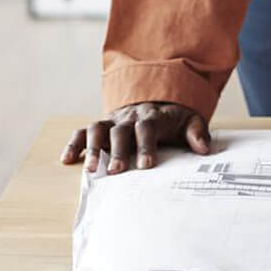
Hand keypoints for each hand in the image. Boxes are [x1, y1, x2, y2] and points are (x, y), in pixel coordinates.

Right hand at [60, 101, 212, 173]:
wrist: (157, 99)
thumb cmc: (173, 120)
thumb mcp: (190, 121)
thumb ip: (197, 133)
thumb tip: (203, 149)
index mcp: (152, 117)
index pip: (147, 128)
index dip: (146, 145)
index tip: (146, 165)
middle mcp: (129, 117)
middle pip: (121, 130)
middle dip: (118, 150)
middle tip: (117, 171)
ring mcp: (112, 121)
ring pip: (98, 129)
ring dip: (93, 148)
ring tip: (91, 168)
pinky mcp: (100, 126)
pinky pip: (82, 131)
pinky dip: (73, 144)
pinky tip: (66, 159)